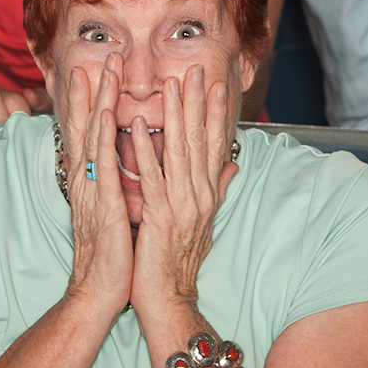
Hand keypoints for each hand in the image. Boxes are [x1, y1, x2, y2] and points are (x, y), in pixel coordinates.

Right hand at [59, 52, 133, 311]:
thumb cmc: (114, 253)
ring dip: (97, 102)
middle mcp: (89, 179)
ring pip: (93, 137)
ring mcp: (93, 190)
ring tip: (101, 71)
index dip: (99, 99)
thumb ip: (129, 184)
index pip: (95, 132)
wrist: (100, 291)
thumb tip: (141, 165)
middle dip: (97, 89)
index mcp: (96, 180)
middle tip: (106, 56)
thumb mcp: (123, 211)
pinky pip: (102, 166)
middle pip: (89, 125)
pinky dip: (101, 138)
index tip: (107, 69)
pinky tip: (104, 115)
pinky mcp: (101, 205)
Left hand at [128, 64, 237, 312]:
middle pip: (200, 141)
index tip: (217, 84)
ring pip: (178, 152)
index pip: (215, 145)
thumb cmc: (178, 259)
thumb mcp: (202, 221)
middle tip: (195, 69)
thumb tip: (233, 166)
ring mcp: (182, 206)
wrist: (168, 298)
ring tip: (170, 86)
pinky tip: (134, 127)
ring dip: (173, 116)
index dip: (216, 113)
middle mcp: (200, 196)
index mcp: (208, 194)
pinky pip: (151, 177)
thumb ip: (216, 189)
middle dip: (197, 103)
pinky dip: (143, 151)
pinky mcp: (159, 217)